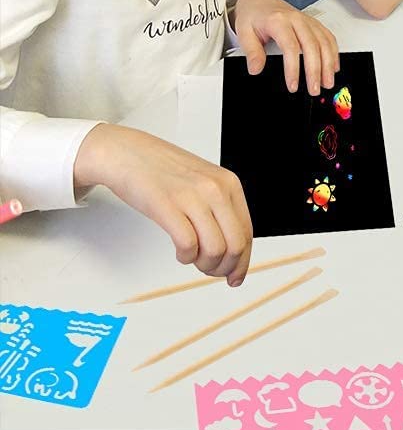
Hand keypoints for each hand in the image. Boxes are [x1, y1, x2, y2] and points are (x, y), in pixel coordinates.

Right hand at [74, 124, 252, 284]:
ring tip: (192, 259)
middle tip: (210, 271)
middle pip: (235, 245)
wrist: (128, 153)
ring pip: (215, 249)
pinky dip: (185, 257)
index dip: (243, 261)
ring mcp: (192, 196)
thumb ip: (220, 208)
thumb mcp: (204, 182)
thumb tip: (232, 248)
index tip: (235, 276)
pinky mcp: (167, 206)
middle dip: (224, 268)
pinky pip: (188, 245)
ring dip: (204, 265)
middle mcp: (216, 189)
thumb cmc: (164, 171)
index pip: (247, 232)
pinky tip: (180, 252)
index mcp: (229, 184)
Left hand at [232, 0, 338, 95]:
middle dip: (315, 70)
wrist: (259, 1)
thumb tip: (256, 69)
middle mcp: (296, 19)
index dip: (293, 68)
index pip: (291, 47)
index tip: (293, 85)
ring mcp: (307, 21)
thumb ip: (252, 52)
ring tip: (327, 82)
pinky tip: (333, 67)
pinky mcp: (314, 23)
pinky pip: (328, 37)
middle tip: (314, 89)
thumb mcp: (244, 33)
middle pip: (312, 46)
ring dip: (328, 64)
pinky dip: (333, 53)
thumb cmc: (253, 16)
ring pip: (324, 42)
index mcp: (278, 21)